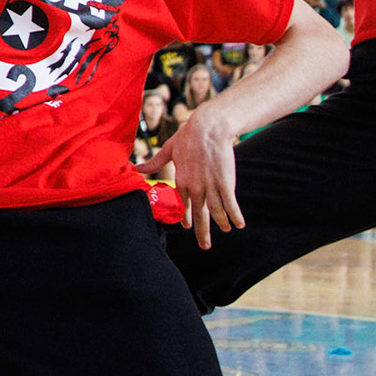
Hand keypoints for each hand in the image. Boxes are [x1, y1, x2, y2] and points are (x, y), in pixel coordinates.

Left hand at [135, 103, 241, 248]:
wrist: (208, 129)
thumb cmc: (188, 137)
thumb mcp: (168, 150)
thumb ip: (154, 162)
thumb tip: (136, 167)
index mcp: (181, 181)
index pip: (183, 204)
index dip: (186, 217)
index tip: (187, 226)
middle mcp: (195, 188)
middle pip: (199, 215)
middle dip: (202, 232)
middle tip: (204, 246)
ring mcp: (210, 187)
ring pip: (215, 211)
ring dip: (221, 223)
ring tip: (226, 230)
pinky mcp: (225, 183)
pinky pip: (230, 204)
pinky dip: (234, 215)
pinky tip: (239, 224)